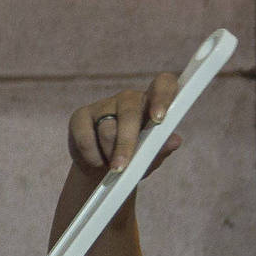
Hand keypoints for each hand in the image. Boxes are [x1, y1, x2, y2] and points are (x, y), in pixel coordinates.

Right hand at [67, 73, 183, 181]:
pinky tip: (96, 161)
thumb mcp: (151, 158)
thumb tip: (174, 141)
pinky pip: (85, 137)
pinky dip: (91, 155)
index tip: (159, 119)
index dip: (162, 97)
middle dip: (126, 143)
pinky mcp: (81, 116)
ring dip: (109, 154)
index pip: (163, 85)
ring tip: (113, 167)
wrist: (103, 170)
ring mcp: (103, 105)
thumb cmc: (134, 160)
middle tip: (122, 167)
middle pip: (129, 113)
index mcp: (152, 104)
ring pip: (107, 129)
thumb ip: (161, 149)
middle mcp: (129, 99)